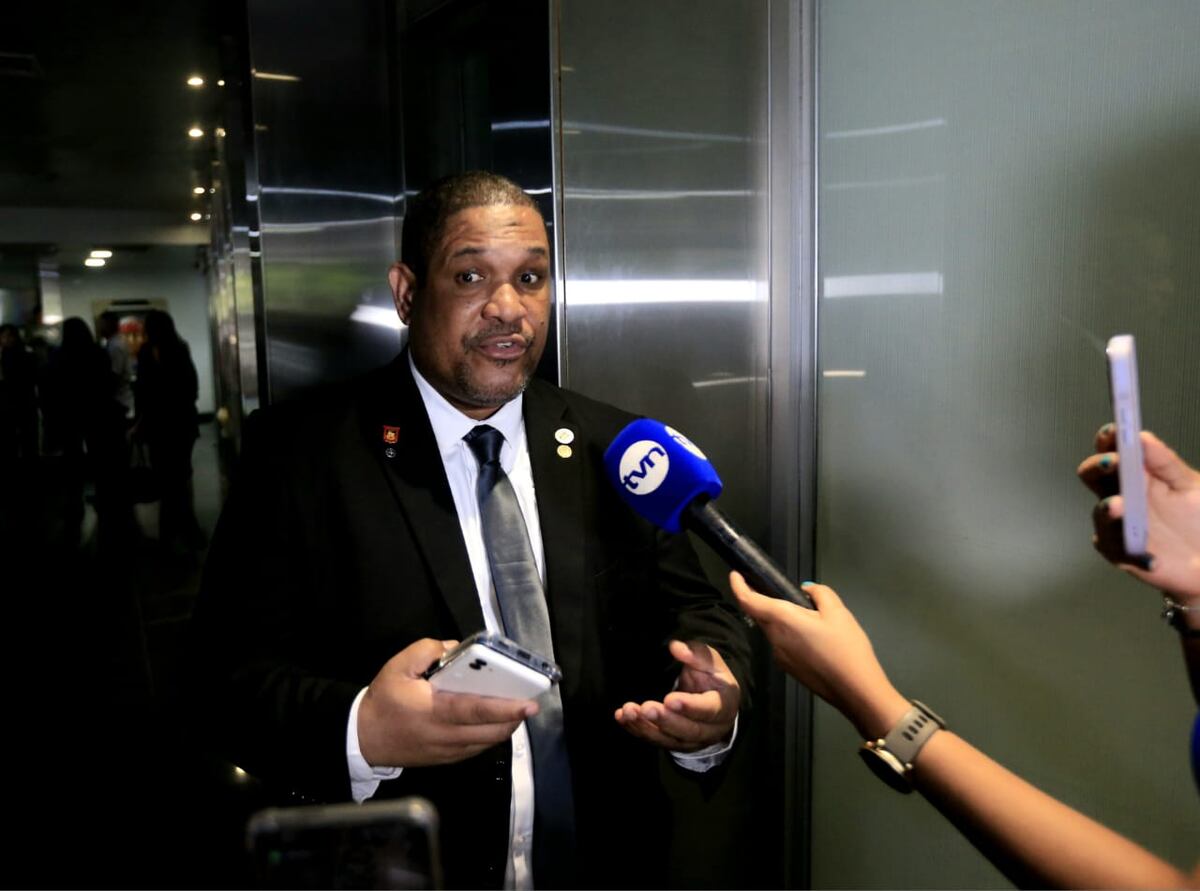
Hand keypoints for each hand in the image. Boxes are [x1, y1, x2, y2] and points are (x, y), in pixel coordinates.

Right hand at [357, 638, 537, 767]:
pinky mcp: (446, 759)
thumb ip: (426, 651)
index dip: (504, 707)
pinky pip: (477, 749)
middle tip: (530, 703)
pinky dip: (490, 736)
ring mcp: (447, 751)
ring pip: (486, 743)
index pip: (476, 710)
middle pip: (490, 731)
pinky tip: (495, 721)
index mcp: (434, 711)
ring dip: (505, 727)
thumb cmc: (383, 701)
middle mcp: (445, 735)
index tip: (527, 703)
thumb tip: (455, 649)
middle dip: (514, 718)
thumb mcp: (398, 667)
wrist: (363, 738)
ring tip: (516, 709)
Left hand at [614, 640, 739, 751]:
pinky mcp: (673, 743)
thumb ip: (697, 654)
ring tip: (629, 711)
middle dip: (665, 720)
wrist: (713, 703)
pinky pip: (654, 740)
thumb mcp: (712, 663)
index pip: (709, 710)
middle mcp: (710, 729)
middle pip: (688, 730)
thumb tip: (676, 648)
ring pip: (669, 739)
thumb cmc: (712, 679)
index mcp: (724, 706)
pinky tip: (622, 717)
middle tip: (646, 707)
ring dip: (646, 727)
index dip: (690, 706)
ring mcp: (691, 741)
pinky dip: (637, 729)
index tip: (670, 699)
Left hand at [730, 572, 907, 738]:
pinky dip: (788, 634)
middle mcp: (774, 639)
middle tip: (776, 589)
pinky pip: (781, 645)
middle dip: (762, 601)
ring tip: (807, 616)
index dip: (738, 586)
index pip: (748, 601)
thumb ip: (820, 593)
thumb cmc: (846, 648)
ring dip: (779, 620)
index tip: (735, 575)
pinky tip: (811, 637)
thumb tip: (806, 590)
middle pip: (760, 616)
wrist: (856, 690)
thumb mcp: (838, 612)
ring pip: (772, 631)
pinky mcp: (789, 669)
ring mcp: (780, 657)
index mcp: (782, 620)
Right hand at [1077, 426, 1199, 602]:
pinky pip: (1120, 553)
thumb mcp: (1190, 485)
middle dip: (1098, 467)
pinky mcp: (1123, 554)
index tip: (1114, 430)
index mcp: (1135, 475)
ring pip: (1101, 515)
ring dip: (1108, 510)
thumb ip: (1166, 462)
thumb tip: (1143, 437)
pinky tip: (1154, 558)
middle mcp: (1121, 496)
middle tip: (1113, 463)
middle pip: (1093, 476)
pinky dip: (1136, 556)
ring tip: (1119, 506)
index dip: (1108, 439)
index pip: (1112, 450)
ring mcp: (1118, 525)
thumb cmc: (1198, 520)